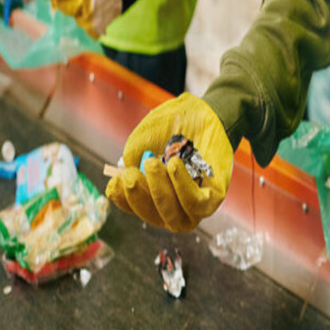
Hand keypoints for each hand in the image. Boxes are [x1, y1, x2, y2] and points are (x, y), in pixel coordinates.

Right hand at [105, 94, 233, 232]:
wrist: (207, 112)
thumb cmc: (175, 126)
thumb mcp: (146, 136)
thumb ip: (133, 155)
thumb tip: (123, 174)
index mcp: (153, 193)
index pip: (135, 207)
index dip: (122, 200)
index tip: (116, 182)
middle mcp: (173, 204)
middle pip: (154, 217)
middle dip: (139, 197)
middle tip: (132, 174)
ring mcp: (194, 204)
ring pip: (176, 218)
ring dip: (160, 193)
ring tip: (154, 164)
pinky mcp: (214, 196)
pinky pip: (197, 204)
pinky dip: (182, 188)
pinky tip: (174, 166)